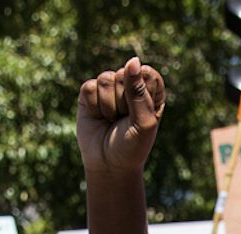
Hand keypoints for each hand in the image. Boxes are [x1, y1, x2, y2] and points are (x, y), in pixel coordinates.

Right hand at [78, 57, 166, 178]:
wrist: (109, 165)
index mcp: (150, 89)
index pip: (145, 72)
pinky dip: (94, 106)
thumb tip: (132, 60)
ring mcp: (109, 87)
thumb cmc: (132, 146)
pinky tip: (99, 118)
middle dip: (123, 101)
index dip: (141, 93)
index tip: (141, 114)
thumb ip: (139, 92)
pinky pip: (89, 87)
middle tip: (124, 120)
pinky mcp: (89, 93)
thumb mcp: (143, 122)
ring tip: (111, 120)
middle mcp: (130, 84)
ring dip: (108, 106)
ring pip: (106, 79)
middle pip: (124, 74)